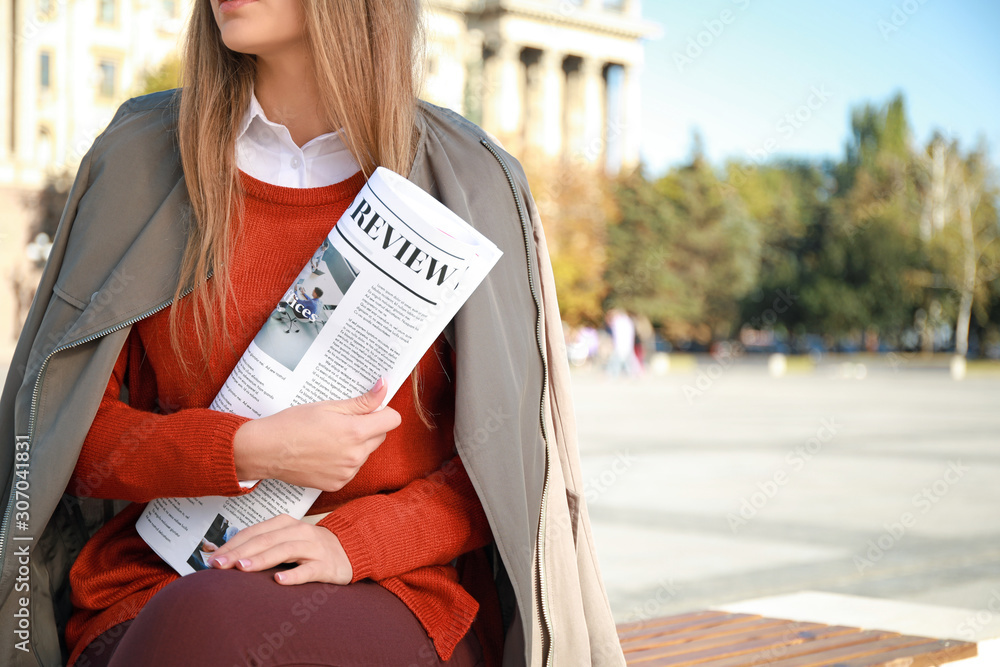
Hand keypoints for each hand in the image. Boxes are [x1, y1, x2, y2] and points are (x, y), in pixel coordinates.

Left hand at [207, 514, 351, 584]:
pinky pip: (309, 569)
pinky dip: (294, 574)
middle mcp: (298, 531)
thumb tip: (226, 558)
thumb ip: (261, 545)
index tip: (212, 559)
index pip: (253, 532)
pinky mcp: (326, 565)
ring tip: (242, 569)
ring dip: (262, 559)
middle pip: (266, 540)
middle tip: (219, 565)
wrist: (348, 550)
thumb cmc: (309, 548)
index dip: (232, 544)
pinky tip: (279, 581)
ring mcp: (314, 547)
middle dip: (240, 552)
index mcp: (284, 523)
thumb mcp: (285, 540)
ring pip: (285, 550)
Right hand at [233, 378, 400, 491]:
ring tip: (328, 438)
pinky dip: (344, 461)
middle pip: (379, 436)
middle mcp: (355, 456)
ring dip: (355, 445)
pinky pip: (351, 469)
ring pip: (365, 453)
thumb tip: (384, 387)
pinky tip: (323, 453)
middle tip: (341, 421)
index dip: (382, 411)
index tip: (368, 408)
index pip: (392, 420)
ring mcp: (347, 473)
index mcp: (356, 432)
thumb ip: (362, 401)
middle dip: (368, 427)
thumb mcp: (329, 406)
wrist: (266, 450)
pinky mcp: (337, 484)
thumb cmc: (293, 424)